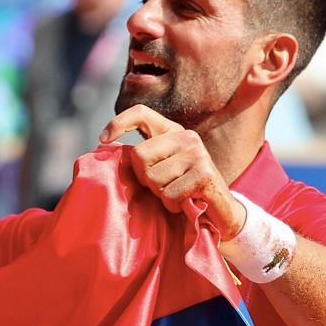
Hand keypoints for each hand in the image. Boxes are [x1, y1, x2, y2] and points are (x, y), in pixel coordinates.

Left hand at [98, 106, 243, 236]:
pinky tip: (185, 203)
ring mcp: (197, 154)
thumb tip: (106, 151)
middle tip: (162, 186)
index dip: (119, 123)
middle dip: (144, 178)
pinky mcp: (204, 174)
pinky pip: (169, 194)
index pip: (141, 113)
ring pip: (153, 178)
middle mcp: (186, 137)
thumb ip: (144, 159)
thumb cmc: (184, 191)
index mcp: (173, 131)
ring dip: (160, 195)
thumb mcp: (163, 169)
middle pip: (139, 155)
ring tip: (177, 194)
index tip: (103, 140)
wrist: (222, 212)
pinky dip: (172, 205)